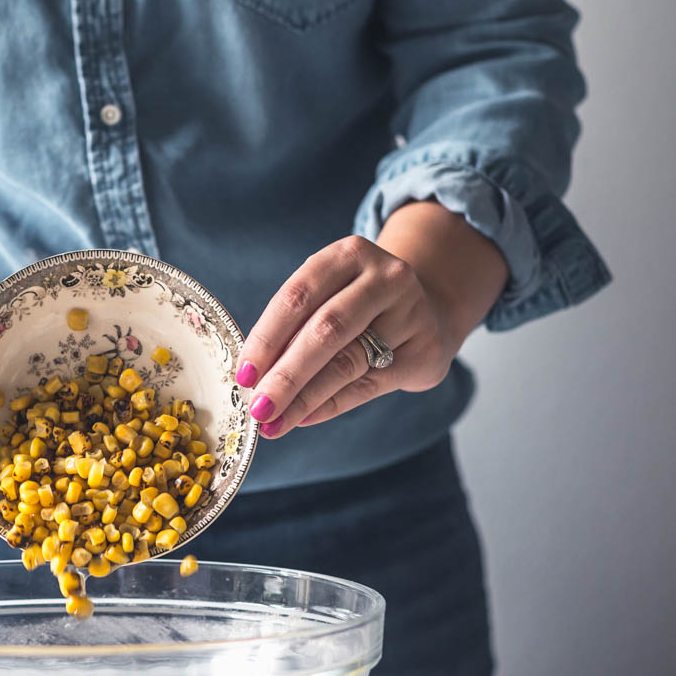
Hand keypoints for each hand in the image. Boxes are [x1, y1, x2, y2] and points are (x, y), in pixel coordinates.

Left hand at [236, 210, 506, 437]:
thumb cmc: (361, 306)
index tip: (243, 373)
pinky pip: (369, 385)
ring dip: (304, 397)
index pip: (298, 296)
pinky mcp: (425, 349)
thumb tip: (253, 377)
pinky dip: (330, 404)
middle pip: (326, 330)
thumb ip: (296, 327)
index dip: (267, 337)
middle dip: (286, 374)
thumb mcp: (330, 295)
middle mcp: (384, 278)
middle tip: (258, 407)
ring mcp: (411, 313)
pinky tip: (304, 418)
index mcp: (348, 254)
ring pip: (348, 362)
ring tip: (274, 421)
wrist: (432, 309)